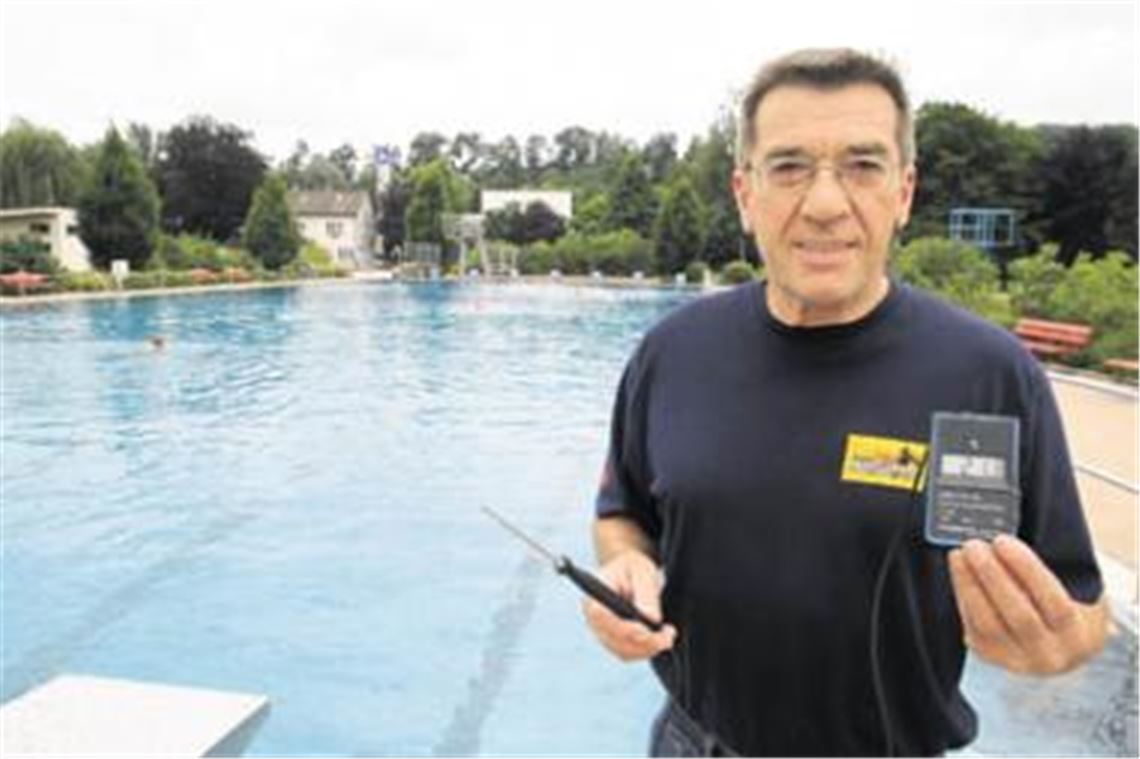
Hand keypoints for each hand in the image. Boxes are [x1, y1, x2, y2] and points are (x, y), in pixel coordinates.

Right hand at [582, 549, 676, 660]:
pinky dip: (646, 651)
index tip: (645, 630)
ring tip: (668, 636)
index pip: (600, 616)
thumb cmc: (634, 568)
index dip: (621, 627)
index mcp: (593, 596)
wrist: (629, 573)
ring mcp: (601, 633)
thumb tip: (651, 619)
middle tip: (668, 636)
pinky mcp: (612, 642)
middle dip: (643, 642)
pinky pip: (628, 654)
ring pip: (623, 651)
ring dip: (648, 649)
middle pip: (613, 639)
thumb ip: (646, 594)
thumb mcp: (643, 571)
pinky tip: (659, 640)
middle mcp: (592, 619)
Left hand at [948, 535, 1107, 674]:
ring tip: (960, 555)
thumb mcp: (1079, 591)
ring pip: (987, 624)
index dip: (1026, 570)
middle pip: (1017, 615)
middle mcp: (1050, 654)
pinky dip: (964, 596)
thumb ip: (1058, 570)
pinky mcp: (991, 656)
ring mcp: (1018, 659)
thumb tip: (1011, 542)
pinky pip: (973, 626)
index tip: (1003, 541)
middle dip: (991, 575)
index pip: (1055, 602)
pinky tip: (960, 573)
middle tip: (974, 545)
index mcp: (1080, 635)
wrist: (1059, 647)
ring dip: (969, 585)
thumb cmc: (1068, 607)